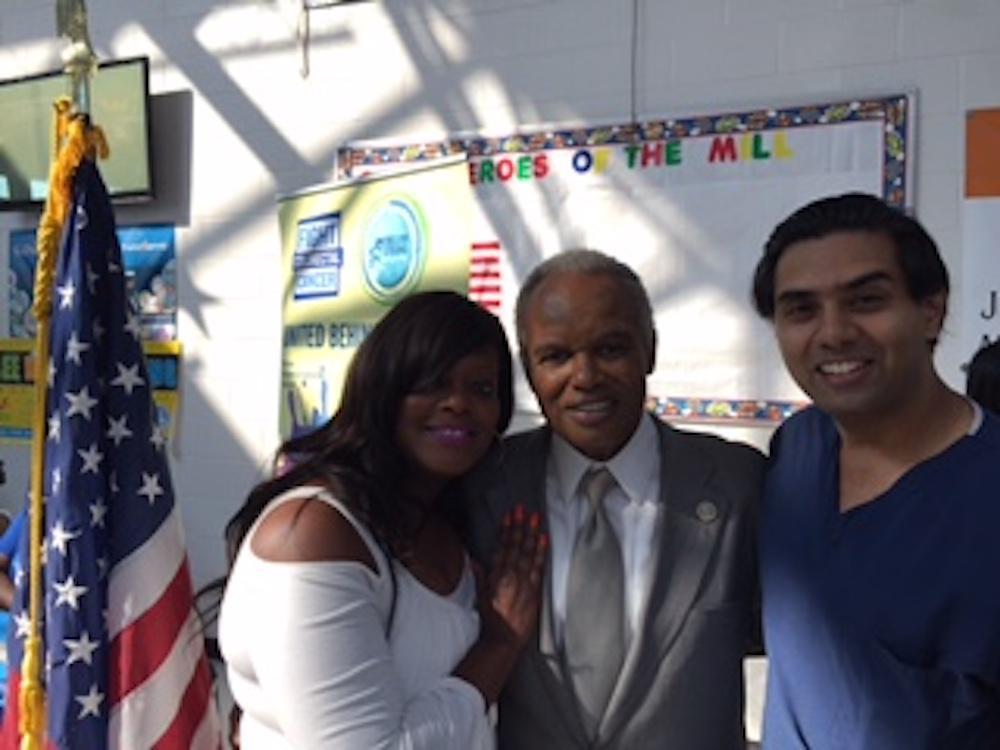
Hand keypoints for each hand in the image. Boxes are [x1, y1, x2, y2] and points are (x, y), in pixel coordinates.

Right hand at [479, 504, 546, 649]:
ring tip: (536, 518)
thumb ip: (480, 579)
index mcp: (496, 577)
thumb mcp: (481, 599)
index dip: (506, 531)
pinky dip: (542, 552)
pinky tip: (544, 539)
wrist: (503, 641)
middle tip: (523, 509)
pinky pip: (539, 568)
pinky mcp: (534, 592)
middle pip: (515, 547)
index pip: (502, 548)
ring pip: (528, 554)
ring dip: (532, 534)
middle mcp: (510, 577)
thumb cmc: (491, 622)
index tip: (509, 516)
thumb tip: (475, 561)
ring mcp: (523, 583)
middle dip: (519, 526)